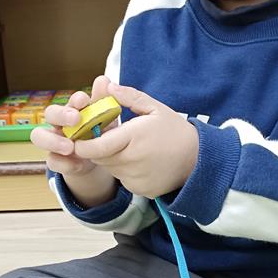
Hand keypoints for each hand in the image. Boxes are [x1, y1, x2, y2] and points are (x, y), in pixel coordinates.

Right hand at [31, 75, 118, 206]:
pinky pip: (52, 161)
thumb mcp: (107, 120)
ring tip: (69, 147)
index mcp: (74, 111)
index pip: (71, 101)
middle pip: (50, 113)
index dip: (76, 100)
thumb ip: (104, 102)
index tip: (84, 100)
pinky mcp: (56, 160)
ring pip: (38, 136)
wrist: (101, 160)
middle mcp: (60, 124)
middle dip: (61, 114)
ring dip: (52, 141)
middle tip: (75, 119)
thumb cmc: (102, 134)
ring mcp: (54, 142)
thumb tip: (103, 79)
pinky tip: (79, 165)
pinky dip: (64, 163)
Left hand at [73, 84, 198, 198]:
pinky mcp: (140, 190)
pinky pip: (122, 179)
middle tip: (107, 136)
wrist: (199, 160)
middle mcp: (132, 161)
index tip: (79, 137)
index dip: (82, 144)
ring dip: (111, 158)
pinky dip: (124, 170)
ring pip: (110, 168)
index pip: (95, 146)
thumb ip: (129, 97)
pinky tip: (140, 161)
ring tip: (129, 147)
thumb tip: (108, 87)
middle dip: (97, 148)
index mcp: (133, 138)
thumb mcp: (155, 108)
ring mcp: (136, 178)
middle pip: (99, 158)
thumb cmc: (176, 131)